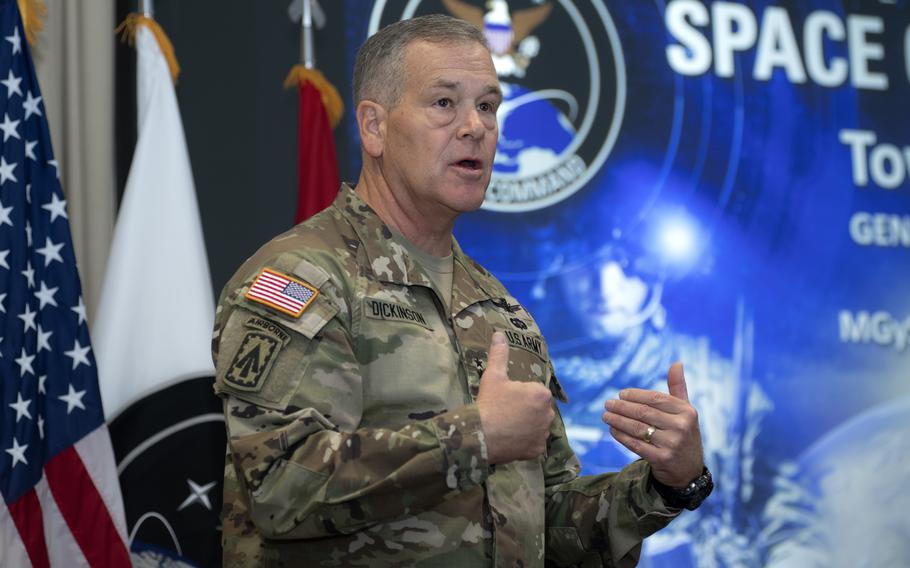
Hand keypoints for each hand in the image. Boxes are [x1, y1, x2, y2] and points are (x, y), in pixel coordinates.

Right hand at [477, 331, 554, 463]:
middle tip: (506, 413)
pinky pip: (534, 444)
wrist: (481, 435)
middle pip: (538, 410)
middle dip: (526, 411)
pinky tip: (511, 439)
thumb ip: (500, 354)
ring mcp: (543, 434)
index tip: (506, 400)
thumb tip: (499, 333)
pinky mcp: (537, 450)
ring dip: (527, 426)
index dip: (520, 395)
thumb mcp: (493, 376)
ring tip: (507, 427)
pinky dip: (525, 442)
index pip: (535, 392)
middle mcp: (548, 414)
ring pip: (537, 427)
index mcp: (541, 394)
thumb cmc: (489, 403)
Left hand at [601, 362, 703, 487]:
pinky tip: (612, 429)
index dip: (635, 395)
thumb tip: (677, 362)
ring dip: (617, 420)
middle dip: (622, 407)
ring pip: (637, 428)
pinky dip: (621, 436)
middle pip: (643, 412)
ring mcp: (672, 444)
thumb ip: (678, 387)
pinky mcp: (661, 459)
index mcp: (687, 412)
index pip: (655, 398)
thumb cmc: (683, 434)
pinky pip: (635, 444)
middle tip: (607, 404)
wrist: (688, 470)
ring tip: (605, 416)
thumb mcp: (685, 411)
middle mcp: (681, 427)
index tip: (620, 394)